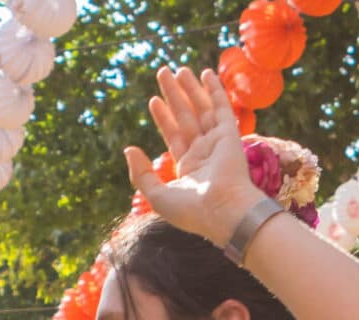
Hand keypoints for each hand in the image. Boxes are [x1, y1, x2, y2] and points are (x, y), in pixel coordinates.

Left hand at [126, 66, 259, 245]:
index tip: (153, 100)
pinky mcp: (230, 134)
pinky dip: (214, 90)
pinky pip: (221, 107)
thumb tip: (128, 149)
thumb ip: (141, 173)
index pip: (173, 135)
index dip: (163, 117)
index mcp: (188, 168)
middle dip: (174, 95)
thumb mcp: (157, 195)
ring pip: (201, 108)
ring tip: (179, 69)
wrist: (222, 211)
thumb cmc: (190, 210)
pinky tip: (206, 74)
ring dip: (190, 88)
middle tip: (163, 72)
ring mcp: (217, 142)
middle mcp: (203, 153)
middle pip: (185, 117)